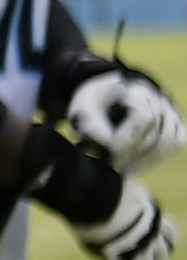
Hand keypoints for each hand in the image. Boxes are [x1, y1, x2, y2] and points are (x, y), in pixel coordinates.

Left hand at [68, 66, 186, 174]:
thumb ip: (93, 127)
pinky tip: (137, 166)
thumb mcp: (83, 110)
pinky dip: (158, 158)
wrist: (105, 97)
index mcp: (135, 89)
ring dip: (147, 160)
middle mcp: (158, 98)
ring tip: (125, 170)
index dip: (129, 137)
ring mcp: (170, 111)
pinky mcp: (175, 124)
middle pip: (156, 133)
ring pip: (170, 141)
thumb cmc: (93, 104)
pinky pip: (175, 143)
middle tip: (114, 167)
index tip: (112, 152)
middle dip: (134, 154)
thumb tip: (111, 147)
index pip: (143, 116)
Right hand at [71, 177, 176, 259]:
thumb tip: (111, 199)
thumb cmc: (96, 185)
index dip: (161, 249)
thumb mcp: (118, 191)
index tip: (147, 252)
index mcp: (156, 217)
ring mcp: (142, 252)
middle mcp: (154, 237)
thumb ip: (122, 204)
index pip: (171, 240)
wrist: (92, 193)